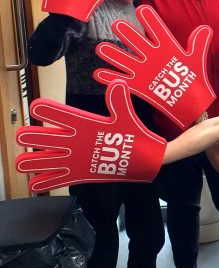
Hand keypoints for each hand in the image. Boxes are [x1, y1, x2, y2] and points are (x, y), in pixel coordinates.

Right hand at [15, 81, 165, 192]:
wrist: (143, 158)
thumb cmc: (134, 135)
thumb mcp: (126, 119)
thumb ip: (120, 103)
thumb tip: (118, 84)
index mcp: (83, 123)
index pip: (59, 114)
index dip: (46, 110)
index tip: (38, 107)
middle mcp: (73, 139)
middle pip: (41, 136)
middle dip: (29, 136)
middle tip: (25, 137)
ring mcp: (74, 157)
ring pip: (42, 158)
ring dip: (31, 161)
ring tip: (25, 164)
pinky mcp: (78, 174)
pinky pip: (55, 179)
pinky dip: (43, 182)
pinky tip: (36, 183)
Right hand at [94, 5, 215, 128]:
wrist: (191, 101)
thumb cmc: (193, 78)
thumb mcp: (196, 59)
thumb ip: (198, 45)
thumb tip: (206, 29)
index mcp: (167, 47)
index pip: (157, 30)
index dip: (150, 20)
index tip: (142, 10)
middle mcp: (152, 56)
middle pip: (137, 42)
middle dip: (128, 34)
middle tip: (118, 25)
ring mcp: (144, 70)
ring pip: (126, 59)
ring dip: (114, 55)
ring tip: (102, 49)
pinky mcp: (139, 85)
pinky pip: (123, 79)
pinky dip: (110, 77)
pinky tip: (99, 73)